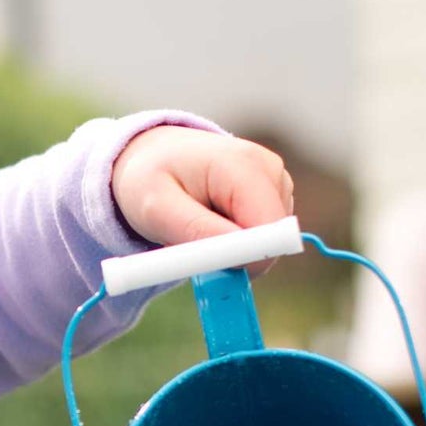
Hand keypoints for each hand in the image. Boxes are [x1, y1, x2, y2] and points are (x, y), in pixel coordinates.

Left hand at [111, 127, 294, 263]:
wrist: (151, 156)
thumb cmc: (150, 178)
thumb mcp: (157, 209)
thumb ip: (198, 232)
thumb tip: (242, 256)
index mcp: (244, 165)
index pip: (268, 228)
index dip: (243, 258)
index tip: (209, 269)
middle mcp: (269, 170)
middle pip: (271, 240)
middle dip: (232, 256)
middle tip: (189, 246)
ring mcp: (275, 182)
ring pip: (265, 243)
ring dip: (229, 248)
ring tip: (196, 225)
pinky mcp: (274, 196)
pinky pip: (259, 239)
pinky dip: (233, 241)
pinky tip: (210, 221)